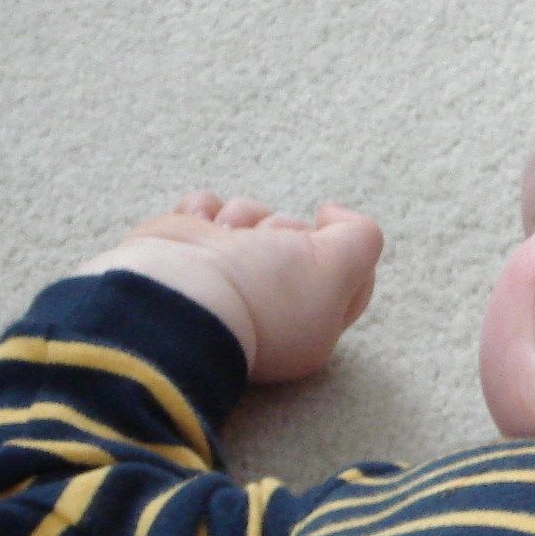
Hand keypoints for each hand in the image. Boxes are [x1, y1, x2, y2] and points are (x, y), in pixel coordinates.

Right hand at [79, 192, 384, 382]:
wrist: (173, 292)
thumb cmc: (260, 290)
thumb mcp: (337, 269)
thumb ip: (361, 239)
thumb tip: (335, 213)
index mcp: (308, 326)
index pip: (347, 279)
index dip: (341, 247)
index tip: (323, 229)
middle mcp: (265, 306)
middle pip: (296, 239)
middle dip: (282, 228)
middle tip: (263, 247)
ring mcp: (221, 279)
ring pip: (252, 218)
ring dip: (241, 215)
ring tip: (224, 239)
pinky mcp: (182, 255)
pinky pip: (204, 210)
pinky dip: (200, 210)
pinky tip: (196, 226)